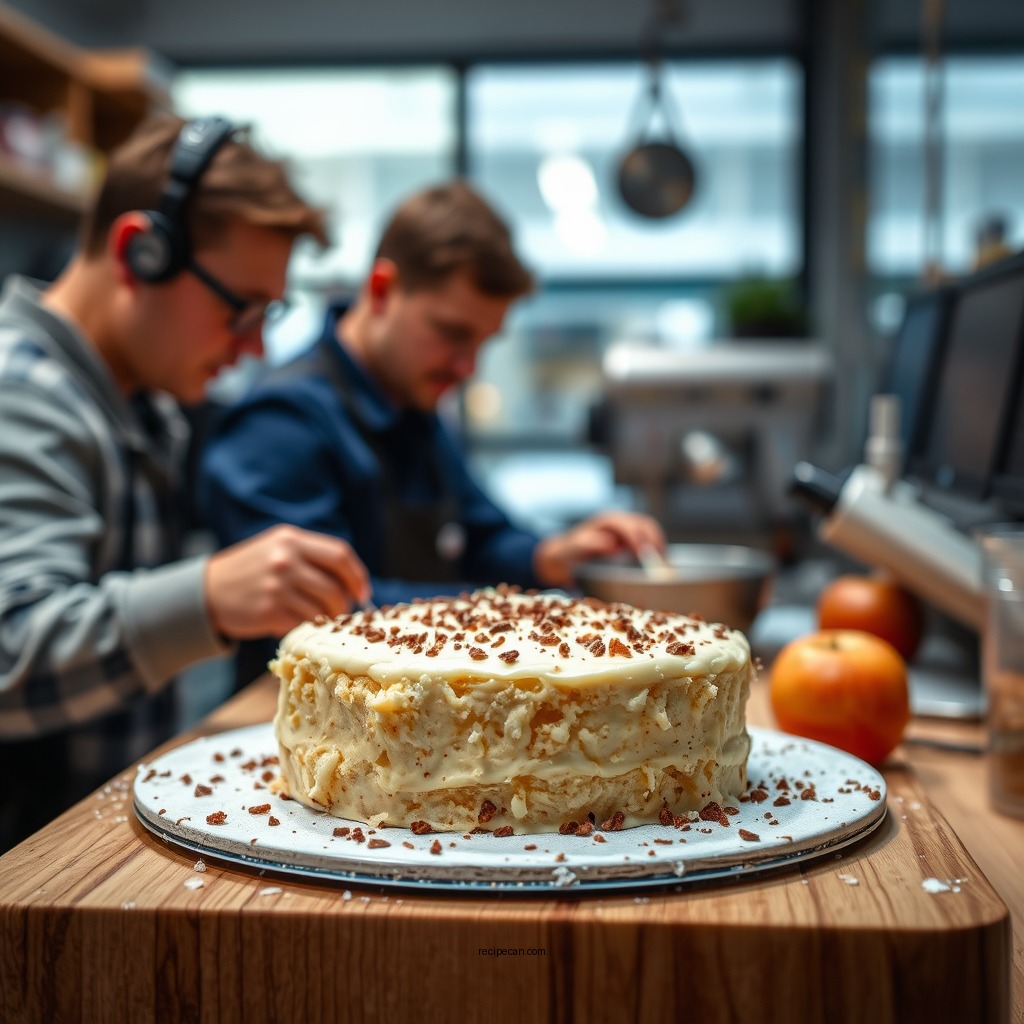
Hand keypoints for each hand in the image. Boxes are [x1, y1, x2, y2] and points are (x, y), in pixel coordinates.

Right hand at [204, 524, 370, 638]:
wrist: (206, 591)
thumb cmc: (250, 569)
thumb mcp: (277, 547)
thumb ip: (311, 556)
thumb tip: (352, 579)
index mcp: (291, 539)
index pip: (340, 555)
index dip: (357, 576)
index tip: (362, 592)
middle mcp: (285, 560)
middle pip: (335, 588)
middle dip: (344, 604)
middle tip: (340, 612)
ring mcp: (277, 587)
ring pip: (323, 610)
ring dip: (327, 619)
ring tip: (319, 619)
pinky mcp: (269, 612)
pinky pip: (304, 624)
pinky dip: (306, 628)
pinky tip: (295, 623)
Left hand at [532, 511, 665, 588]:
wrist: (565, 554)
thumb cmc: (568, 552)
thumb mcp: (573, 549)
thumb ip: (587, 544)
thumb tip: (608, 543)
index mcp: (606, 522)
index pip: (627, 525)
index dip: (636, 537)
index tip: (642, 553)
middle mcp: (618, 522)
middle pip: (643, 524)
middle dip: (653, 540)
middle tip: (658, 560)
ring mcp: (626, 529)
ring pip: (649, 529)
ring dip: (658, 543)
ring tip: (662, 562)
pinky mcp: (630, 539)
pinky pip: (648, 538)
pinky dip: (656, 547)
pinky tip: (658, 561)